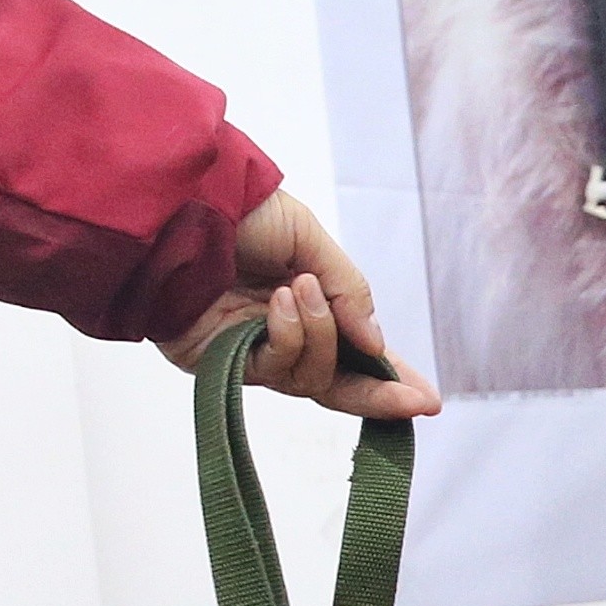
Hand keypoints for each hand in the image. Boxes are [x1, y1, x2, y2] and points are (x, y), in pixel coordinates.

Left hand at [159, 189, 442, 421]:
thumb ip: (348, 291)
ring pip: (310, 378)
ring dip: (320, 337)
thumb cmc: (239, 210)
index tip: (427, 399)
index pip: (351, 352)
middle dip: (378, 393)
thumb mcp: (310, 241)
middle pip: (335, 382)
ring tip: (300, 290)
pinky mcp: (218, 363)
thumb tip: (376, 344)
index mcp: (304, 302)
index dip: (388, 376)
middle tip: (414, 400)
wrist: (178, 205)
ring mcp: (249, 351)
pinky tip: (277, 304)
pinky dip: (287, 338)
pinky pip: (274, 371)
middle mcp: (279, 332)